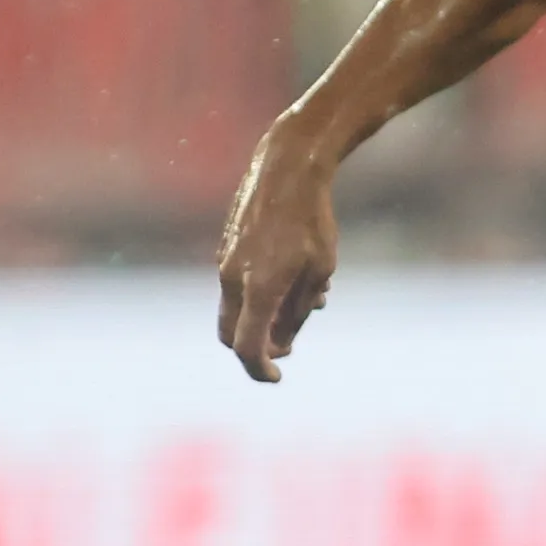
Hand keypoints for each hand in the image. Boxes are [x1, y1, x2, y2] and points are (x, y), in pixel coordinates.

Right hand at [215, 125, 338, 384]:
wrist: (287, 170)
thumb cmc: (312, 221)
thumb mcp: (320, 271)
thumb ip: (299, 309)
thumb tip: (283, 340)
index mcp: (257, 289)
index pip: (246, 348)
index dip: (260, 369)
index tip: (277, 376)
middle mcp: (232, 278)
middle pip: (231, 334)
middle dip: (256, 348)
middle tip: (288, 346)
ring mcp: (225, 261)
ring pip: (235, 309)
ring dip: (261, 318)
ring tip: (305, 304)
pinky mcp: (228, 248)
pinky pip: (237, 284)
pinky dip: (258, 295)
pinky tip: (294, 280)